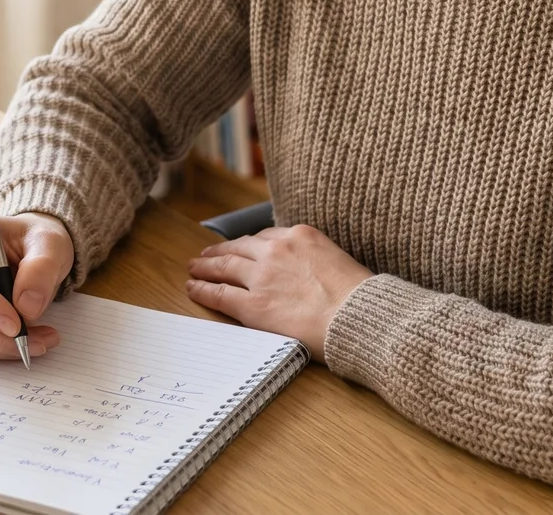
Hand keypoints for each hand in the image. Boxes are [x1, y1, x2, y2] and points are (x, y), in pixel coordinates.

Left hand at [186, 225, 371, 362]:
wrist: (359, 317)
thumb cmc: (360, 298)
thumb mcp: (339, 262)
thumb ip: (316, 260)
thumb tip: (309, 273)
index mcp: (301, 235)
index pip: (265, 237)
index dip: (248, 245)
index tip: (240, 248)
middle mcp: (277, 250)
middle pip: (240, 248)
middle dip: (220, 251)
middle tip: (207, 255)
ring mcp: (262, 276)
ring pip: (224, 267)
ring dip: (205, 267)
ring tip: (194, 269)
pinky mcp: (253, 304)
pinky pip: (219, 294)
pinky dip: (202, 290)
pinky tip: (193, 288)